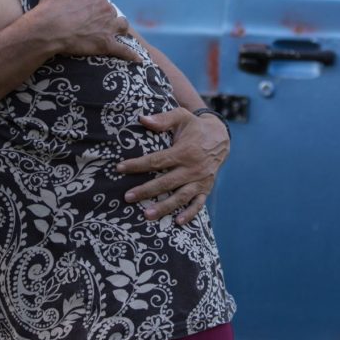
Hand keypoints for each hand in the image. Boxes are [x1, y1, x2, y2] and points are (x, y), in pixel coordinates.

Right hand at [36, 0, 139, 61]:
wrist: (50, 27)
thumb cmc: (51, 4)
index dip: (90, 2)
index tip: (81, 8)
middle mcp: (106, 8)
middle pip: (109, 11)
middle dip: (103, 15)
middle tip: (91, 22)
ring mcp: (109, 26)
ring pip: (121, 26)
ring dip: (119, 28)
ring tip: (116, 32)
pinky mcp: (107, 44)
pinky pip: (124, 51)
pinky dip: (131, 55)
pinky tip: (138, 60)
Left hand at [116, 107, 229, 224]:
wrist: (220, 137)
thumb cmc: (194, 126)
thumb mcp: (181, 116)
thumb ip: (163, 119)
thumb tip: (142, 119)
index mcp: (184, 151)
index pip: (157, 161)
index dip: (137, 165)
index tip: (119, 168)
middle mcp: (193, 168)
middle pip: (166, 182)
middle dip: (146, 191)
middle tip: (128, 197)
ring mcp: (200, 180)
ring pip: (181, 197)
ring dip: (164, 207)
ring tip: (146, 215)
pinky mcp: (206, 188)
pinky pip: (198, 204)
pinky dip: (190, 214)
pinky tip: (178, 222)